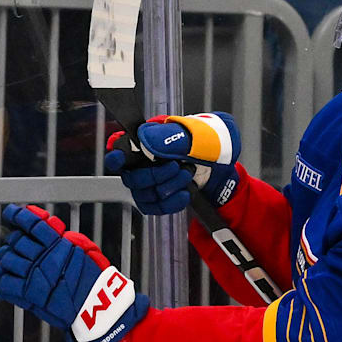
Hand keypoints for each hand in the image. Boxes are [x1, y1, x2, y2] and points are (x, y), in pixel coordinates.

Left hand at [0, 205, 148, 341]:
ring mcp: (34, 277)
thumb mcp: (86, 249)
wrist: (97, 306)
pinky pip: (2, 281)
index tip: (12, 212)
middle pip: (17, 240)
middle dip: (15, 239)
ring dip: (5, 254)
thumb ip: (65, 237)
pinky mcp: (27, 295)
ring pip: (7, 257)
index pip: (32, 224)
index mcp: (58, 244)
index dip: (19, 216)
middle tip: (17, 241)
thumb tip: (48, 225)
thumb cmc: (95, 279)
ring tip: (8, 255)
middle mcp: (44, 258)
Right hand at [105, 112, 241, 214]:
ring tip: (187, 175)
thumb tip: (148, 139)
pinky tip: (185, 193)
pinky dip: (171, 203)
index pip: (120, 146)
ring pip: (143, 194)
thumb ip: (173, 136)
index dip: (116, 154)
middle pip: (131, 177)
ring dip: (167, 188)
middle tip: (177, 167)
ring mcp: (149, 180)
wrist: (225, 167)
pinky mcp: (158, 197)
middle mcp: (144, 160)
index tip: (118, 158)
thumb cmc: (212, 144)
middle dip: (156, 175)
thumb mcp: (199, 134)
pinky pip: (154, 207)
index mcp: (149, 137)